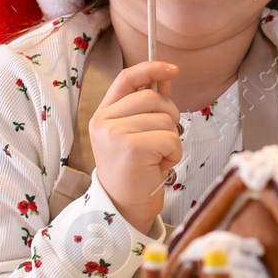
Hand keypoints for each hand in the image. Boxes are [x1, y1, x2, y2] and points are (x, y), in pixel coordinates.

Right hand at [88, 60, 181, 229]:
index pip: (126, 78)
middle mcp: (104, 121)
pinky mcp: (131, 147)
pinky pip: (170, 138)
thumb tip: (166, 78)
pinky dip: (174, 153)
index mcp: (103, 114)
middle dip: (170, 117)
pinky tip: (159, 166)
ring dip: (172, 140)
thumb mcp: (138, 134)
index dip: (151, 68)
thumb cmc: (135, 173)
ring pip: (165, 119)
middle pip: (153, 97)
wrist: (125, 209)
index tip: (172, 69)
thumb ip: (150, 106)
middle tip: (162, 142)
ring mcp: (115, 133)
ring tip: (157, 158)